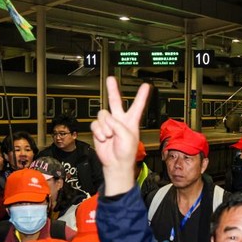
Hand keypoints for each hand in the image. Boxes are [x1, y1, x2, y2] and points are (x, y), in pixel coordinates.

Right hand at [90, 76, 150, 195]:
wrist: (116, 163)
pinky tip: (104, 138)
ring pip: (102, 115)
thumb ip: (117, 124)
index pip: (137, 105)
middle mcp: (120, 120)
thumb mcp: (127, 135)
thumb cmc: (126, 152)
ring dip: (105, 126)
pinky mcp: (99, 129)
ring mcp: (109, 124)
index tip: (146, 85)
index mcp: (131, 120)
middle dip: (113, 89)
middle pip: (116, 101)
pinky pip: (96, 124)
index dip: (141, 95)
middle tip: (111, 79)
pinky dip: (99, 132)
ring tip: (110, 136)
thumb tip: (106, 119)